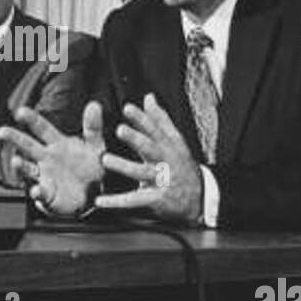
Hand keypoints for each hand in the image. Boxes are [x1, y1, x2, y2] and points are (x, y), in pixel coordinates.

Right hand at [0, 101, 106, 215]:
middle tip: (2, 131)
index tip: (20, 111)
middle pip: (27, 145)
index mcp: (57, 144)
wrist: (95, 194)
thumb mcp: (95, 146)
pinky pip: (40, 193)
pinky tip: (37, 190)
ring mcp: (44, 176)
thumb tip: (94, 105)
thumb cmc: (91, 167)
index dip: (31, 119)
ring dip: (20, 166)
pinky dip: (37, 192)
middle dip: (14, 138)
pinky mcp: (47, 195)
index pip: (42, 128)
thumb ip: (93, 127)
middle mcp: (46, 158)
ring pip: (27, 169)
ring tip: (16, 161)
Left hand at [96, 94, 203, 224]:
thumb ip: (160, 119)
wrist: (199, 197)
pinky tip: (101, 200)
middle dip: (136, 138)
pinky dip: (116, 202)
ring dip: (124, 166)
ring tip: (106, 160)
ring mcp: (160, 180)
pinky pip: (134, 200)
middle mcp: (165, 161)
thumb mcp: (175, 141)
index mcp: (168, 146)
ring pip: (141, 173)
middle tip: (120, 130)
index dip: (142, 118)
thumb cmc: (182, 165)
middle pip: (151, 148)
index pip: (155, 129)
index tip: (128, 108)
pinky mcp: (155, 199)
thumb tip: (148, 98)